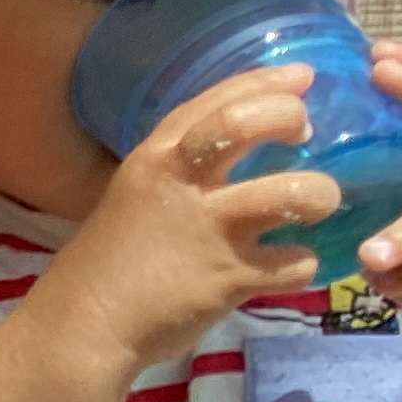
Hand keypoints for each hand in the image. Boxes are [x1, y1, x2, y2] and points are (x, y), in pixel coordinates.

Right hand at [37, 65, 329, 375]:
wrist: (81, 326)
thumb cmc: (106, 265)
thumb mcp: (133, 200)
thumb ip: (179, 177)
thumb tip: (234, 162)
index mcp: (153, 161)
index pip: (214, 102)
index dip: (263, 82)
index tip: (301, 75)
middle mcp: (180, 184)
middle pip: (246, 125)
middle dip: (288, 117)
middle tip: (306, 133)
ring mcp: (208, 230)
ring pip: (292, 194)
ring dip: (320, 195)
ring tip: (319, 205)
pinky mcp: (228, 277)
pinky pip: (294, 263)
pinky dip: (304, 263)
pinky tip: (296, 264)